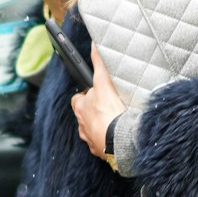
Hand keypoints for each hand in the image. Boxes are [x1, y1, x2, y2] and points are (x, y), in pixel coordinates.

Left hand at [70, 47, 123, 161]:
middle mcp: (82, 124)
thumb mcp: (104, 84)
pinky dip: (105, 140)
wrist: (119, 140)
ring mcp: (90, 139)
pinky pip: (100, 144)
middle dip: (92, 112)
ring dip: (98, 126)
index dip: (86, 96)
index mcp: (81, 108)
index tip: (94, 94)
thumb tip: (94, 46)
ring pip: (91, 130)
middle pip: (84, 116)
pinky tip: (114, 136)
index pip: (78, 99)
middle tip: (106, 108)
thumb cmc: (109, 112)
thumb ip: (99, 65)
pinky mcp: (100, 150)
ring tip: (112, 123)